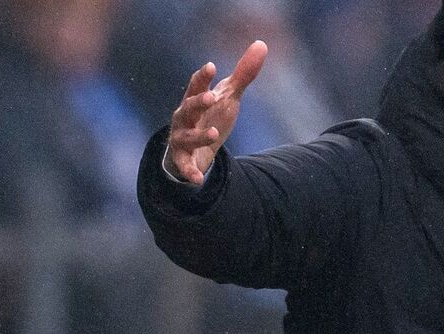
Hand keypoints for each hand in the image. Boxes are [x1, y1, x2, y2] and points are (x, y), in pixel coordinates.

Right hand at [165, 40, 268, 184]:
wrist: (195, 150)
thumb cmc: (211, 116)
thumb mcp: (229, 96)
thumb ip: (244, 73)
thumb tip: (261, 43)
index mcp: (195, 100)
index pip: (196, 85)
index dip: (203, 76)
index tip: (212, 66)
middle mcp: (184, 118)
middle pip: (187, 107)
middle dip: (198, 102)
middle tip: (212, 96)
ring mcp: (181, 139)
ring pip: (186, 136)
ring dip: (199, 135)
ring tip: (215, 133)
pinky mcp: (183, 160)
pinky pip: (185, 166)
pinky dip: (191, 172)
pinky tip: (199, 179)